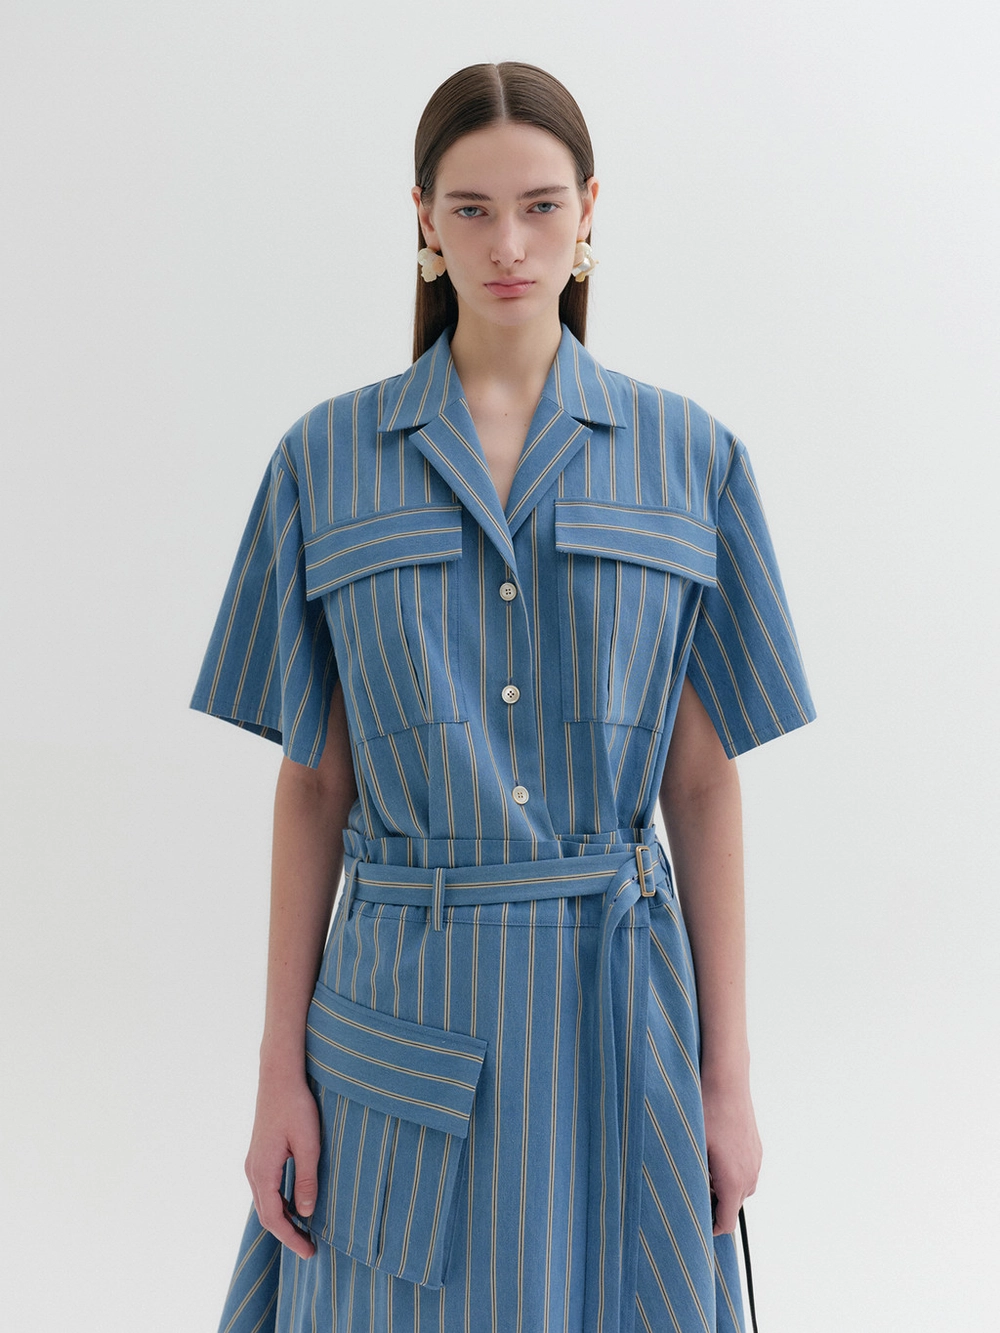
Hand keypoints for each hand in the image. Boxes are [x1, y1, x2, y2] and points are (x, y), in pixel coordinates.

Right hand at [244, 1069, 320, 1260]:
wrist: (279, 1077)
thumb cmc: (296, 1107)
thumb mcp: (308, 1144)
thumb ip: (306, 1180)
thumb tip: (305, 1213)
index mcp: (263, 1171)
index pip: (274, 1218)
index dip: (291, 1238)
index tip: (309, 1252)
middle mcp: (253, 1170)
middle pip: (266, 1215)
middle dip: (286, 1234)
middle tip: (309, 1248)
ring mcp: (253, 1162)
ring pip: (264, 1202)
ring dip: (282, 1220)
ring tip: (304, 1231)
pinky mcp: (259, 1154)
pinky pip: (266, 1189)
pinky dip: (278, 1204)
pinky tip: (294, 1204)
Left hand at [700, 1070, 761, 1235]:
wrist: (726, 1081)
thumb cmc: (706, 1111)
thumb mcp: (694, 1149)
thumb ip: (694, 1180)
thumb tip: (685, 1198)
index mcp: (733, 1181)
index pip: (725, 1222)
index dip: (709, 1227)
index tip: (694, 1221)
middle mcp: (749, 1175)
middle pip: (732, 1206)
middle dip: (713, 1203)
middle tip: (691, 1186)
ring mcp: (755, 1161)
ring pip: (739, 1188)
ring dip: (721, 1186)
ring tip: (702, 1166)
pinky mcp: (756, 1149)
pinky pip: (744, 1171)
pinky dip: (730, 1171)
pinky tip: (714, 1152)